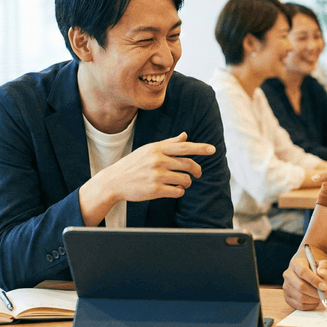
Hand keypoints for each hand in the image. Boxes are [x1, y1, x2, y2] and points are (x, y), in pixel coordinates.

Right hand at [79, 132, 214, 224]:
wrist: (114, 181)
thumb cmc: (133, 164)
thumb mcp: (148, 150)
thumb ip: (168, 143)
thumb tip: (185, 135)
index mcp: (157, 148)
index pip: (184, 147)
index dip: (200, 148)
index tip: (213, 150)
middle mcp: (158, 160)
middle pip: (188, 164)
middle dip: (197, 170)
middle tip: (198, 173)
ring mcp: (156, 175)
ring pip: (185, 179)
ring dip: (187, 183)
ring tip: (183, 183)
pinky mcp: (155, 190)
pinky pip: (177, 191)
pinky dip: (179, 191)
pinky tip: (174, 190)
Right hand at [283, 253, 326, 309]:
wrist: (310, 276)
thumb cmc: (317, 270)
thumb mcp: (323, 265)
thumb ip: (324, 267)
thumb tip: (323, 273)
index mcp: (295, 263)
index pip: (302, 272)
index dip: (314, 280)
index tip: (324, 287)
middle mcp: (288, 275)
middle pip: (300, 287)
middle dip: (316, 293)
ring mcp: (286, 287)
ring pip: (300, 297)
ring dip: (314, 300)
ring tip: (323, 298)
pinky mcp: (288, 298)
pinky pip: (299, 305)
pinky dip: (311, 306)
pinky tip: (317, 301)